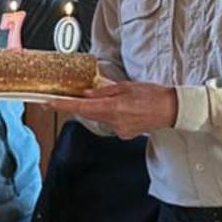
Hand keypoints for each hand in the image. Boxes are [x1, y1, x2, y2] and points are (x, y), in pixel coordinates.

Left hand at [50, 79, 177, 136]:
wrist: (172, 110)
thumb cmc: (153, 95)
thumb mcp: (126, 86)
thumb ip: (104, 92)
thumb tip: (87, 94)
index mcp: (113, 108)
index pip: (82, 107)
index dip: (63, 105)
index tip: (49, 103)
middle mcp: (114, 122)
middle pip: (89, 113)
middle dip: (83, 104)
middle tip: (81, 96)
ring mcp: (119, 130)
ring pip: (101, 117)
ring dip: (102, 108)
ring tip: (122, 99)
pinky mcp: (125, 134)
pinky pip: (112, 123)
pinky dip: (113, 115)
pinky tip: (127, 109)